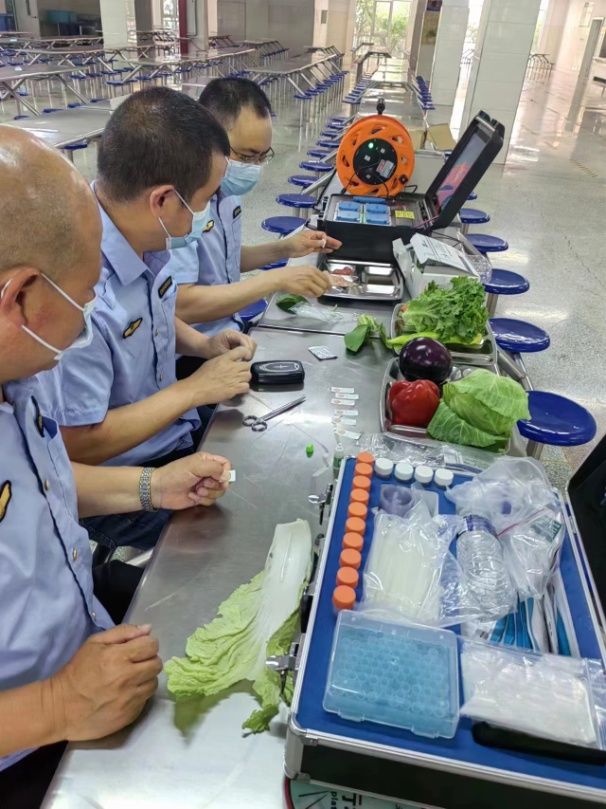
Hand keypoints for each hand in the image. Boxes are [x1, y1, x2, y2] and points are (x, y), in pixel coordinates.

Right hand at [48, 624, 161, 741]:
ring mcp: (130, 699)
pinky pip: (145, 700)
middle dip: (148, 660)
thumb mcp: (94, 644)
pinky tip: (124, 695)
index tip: (137, 649)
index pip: (152, 645)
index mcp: (118, 657)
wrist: (60, 708)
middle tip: (134, 664)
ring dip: (145, 679)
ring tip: (129, 680)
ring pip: (153, 683)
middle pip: (157, 664)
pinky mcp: (130, 716)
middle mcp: (128, 679)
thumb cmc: (77, 672)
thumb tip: (148, 629)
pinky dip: (138, 695)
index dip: (146, 644)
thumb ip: (123, 632)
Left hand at [151, 452, 230, 508]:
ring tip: (196, 490)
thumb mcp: (195, 466)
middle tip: (203, 483)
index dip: (226, 472)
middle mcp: (208, 473)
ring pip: (219, 492)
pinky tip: (192, 496)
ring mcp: (205, 486)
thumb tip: (228, 476)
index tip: (219, 478)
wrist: (160, 490)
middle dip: (215, 484)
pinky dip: (202, 499)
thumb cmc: (176, 474)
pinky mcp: (201, 497)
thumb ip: (214, 468)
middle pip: (224, 481)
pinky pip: (211, 500)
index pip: (226, 465)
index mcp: (207, 461)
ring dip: (208, 493)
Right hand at [187, 346, 251, 405]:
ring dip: (244, 378)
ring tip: (238, 381)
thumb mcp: (212, 361)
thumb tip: (232, 361)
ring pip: (248, 376)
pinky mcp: (235, 389)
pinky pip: (246, 386)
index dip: (244, 354)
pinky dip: (243, 387)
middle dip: (244, 369)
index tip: (242, 359)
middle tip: (238, 372)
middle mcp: (232, 367)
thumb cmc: (202, 375)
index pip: (242, 351)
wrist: (197, 389)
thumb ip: (224, 360)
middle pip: (247, 365)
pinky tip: (237, 388)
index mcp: (225, 358)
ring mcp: (235, 378)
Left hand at [205, 329, 255, 360]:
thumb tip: (244, 357)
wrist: (206, 347)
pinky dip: (248, 352)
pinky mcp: (239, 341)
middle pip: (250, 340)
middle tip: (246, 360)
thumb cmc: (211, 350)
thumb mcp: (221, 353)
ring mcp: (239, 337)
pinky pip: (248, 346)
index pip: (244, 339)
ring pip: (251, 343)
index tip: (246, 358)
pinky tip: (244, 358)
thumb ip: (233, 354)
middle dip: (250, 350)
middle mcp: (236, 333)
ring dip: (250, 351)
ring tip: (246, 359)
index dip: (247, 349)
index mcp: (231, 334)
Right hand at [272, 265, 331, 297]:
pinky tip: (309, 294)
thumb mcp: (304, 269)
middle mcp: (312, 275)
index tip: (328, 287)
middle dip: (324, 289)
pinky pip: (313, 295)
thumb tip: (323, 278)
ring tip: (314, 293)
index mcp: (312, 269)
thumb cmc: (291, 273)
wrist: (281, 277)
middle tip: (321, 291)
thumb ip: (313, 273)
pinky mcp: (304, 290)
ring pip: (320, 291)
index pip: (325, 277)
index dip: (328, 284)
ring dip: (318, 294)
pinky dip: (312, 296)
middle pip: (324, 285)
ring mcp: (308, 282)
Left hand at [282, 229, 341, 258]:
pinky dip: (324, 250)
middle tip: (339, 244)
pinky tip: (330, 250)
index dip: (325, 238)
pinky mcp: (310, 250)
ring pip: (322, 245)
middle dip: (331, 241)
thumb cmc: (294, 243)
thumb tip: (324, 242)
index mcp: (311, 234)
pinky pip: (319, 249)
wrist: (286, 249)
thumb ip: (315, 243)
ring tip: (337, 248)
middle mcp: (312, 238)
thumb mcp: (305, 242)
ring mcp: (312, 244)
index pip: (322, 235)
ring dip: (329, 246)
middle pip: (324, 239)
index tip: (327, 242)